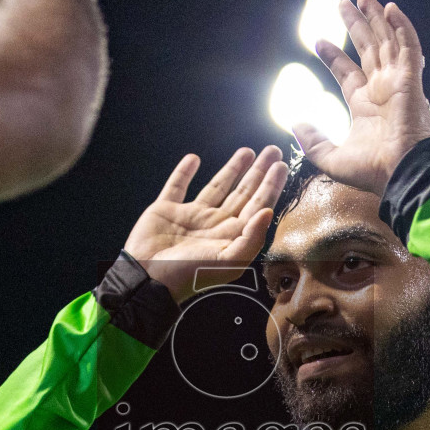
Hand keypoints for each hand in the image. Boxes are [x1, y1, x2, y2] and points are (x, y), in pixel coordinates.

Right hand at [126, 146, 288, 303]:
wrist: (148, 278)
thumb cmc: (189, 275)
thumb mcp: (228, 262)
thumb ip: (251, 238)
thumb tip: (268, 212)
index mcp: (231, 236)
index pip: (257, 206)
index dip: (270, 186)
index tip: (281, 166)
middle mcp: (214, 224)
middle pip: (242, 193)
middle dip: (257, 173)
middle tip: (272, 151)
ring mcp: (191, 216)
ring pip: (216, 187)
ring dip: (232, 169)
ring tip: (246, 151)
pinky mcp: (166, 210)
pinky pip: (176, 187)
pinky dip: (183, 172)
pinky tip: (193, 159)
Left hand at [293, 0, 429, 194]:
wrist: (401, 173)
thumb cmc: (372, 171)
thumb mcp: (331, 158)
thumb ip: (313, 141)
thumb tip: (295, 123)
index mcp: (364, 106)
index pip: (347, 72)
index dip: (334, 55)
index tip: (319, 41)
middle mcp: (381, 90)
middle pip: (367, 49)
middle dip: (356, 26)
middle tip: (342, 4)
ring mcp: (398, 83)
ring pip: (387, 41)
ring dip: (376, 18)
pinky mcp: (411, 79)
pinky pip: (408, 46)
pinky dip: (401, 27)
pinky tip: (390, 9)